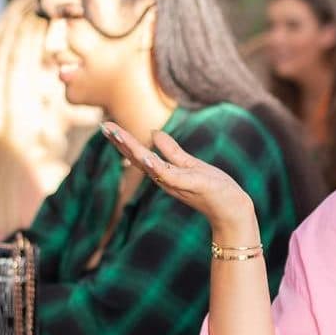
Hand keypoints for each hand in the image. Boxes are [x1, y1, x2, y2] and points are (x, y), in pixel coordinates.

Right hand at [104, 123, 258, 242]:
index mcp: (164, 172)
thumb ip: (171, 150)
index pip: (138, 154)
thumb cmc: (212, 188)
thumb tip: (153, 132)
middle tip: (104, 126)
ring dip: (133, 151)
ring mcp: (176, 183)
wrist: (232, 209)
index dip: (123, 140)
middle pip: (138, 159)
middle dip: (121, 143)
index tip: (106, 125)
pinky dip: (157, 167)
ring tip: (118, 135)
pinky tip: (147, 158)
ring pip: (150, 165)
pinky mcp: (190, 186)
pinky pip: (170, 176)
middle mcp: (165, 179)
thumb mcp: (189, 164)